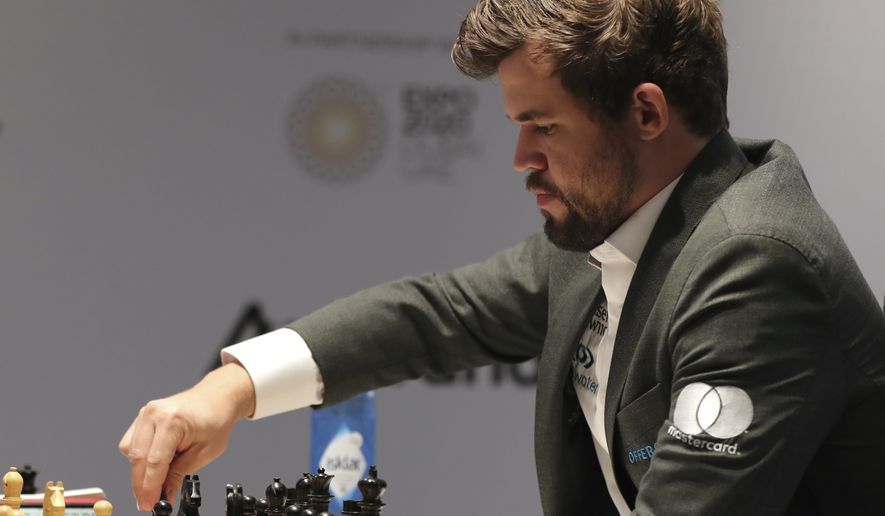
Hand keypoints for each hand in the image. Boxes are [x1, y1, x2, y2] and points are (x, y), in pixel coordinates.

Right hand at [119, 363, 255, 510]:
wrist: (216, 398)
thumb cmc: (215, 419)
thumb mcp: (205, 452)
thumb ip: (180, 474)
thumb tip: (165, 494)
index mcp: (172, 421)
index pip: (155, 462)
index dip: (150, 487)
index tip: (150, 504)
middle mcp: (154, 414)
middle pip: (137, 458)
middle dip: (140, 484)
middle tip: (147, 502)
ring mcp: (146, 413)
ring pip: (130, 452)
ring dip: (140, 470)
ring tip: (160, 475)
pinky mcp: (142, 416)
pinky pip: (131, 443)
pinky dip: (139, 456)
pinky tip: (156, 460)